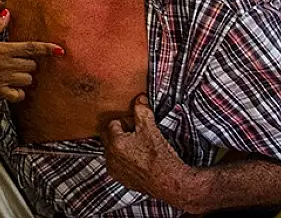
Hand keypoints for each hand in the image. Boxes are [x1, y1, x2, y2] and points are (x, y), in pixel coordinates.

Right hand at [0, 9, 62, 101]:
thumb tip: (8, 13)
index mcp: (4, 49)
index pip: (32, 48)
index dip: (48, 49)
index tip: (60, 50)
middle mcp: (6, 65)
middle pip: (32, 65)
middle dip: (30, 63)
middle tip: (20, 60)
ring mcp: (2, 79)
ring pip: (27, 80)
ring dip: (25, 76)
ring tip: (16, 72)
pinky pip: (17, 95)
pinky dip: (18, 93)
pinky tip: (13, 87)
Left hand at [102, 94, 198, 211]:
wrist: (170, 181)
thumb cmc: (160, 156)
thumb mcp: (150, 128)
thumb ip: (142, 111)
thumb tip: (139, 98)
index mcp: (115, 143)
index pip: (113, 123)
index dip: (127, 122)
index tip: (138, 126)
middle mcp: (110, 157)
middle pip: (110, 136)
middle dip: (121, 133)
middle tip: (138, 134)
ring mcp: (115, 170)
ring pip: (113, 150)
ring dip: (122, 146)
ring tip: (140, 148)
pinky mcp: (121, 179)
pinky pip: (118, 164)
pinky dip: (125, 160)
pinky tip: (139, 160)